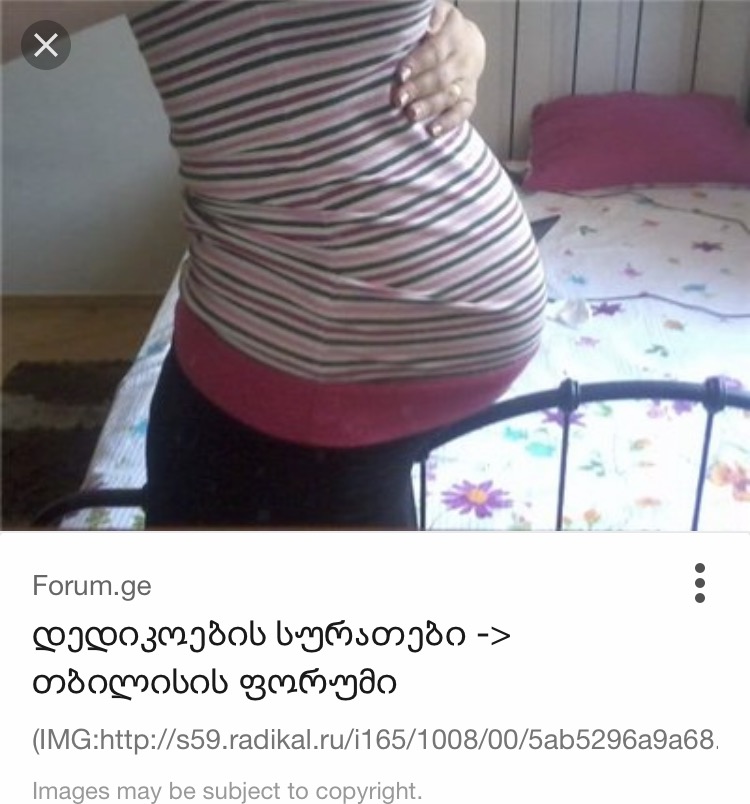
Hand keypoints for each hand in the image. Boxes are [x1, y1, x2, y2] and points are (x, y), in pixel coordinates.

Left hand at [392, 0, 485, 137]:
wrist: (468, 44)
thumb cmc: (439, 29)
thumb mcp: (438, 13)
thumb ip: (431, 15)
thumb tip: (428, 26)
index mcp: (454, 34)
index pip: (436, 50)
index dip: (419, 62)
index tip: (401, 73)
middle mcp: (464, 59)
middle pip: (441, 76)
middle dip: (418, 88)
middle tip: (399, 99)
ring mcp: (467, 81)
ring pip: (449, 96)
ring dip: (429, 106)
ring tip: (410, 115)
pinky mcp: (469, 99)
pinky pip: (462, 113)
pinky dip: (447, 123)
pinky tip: (431, 131)